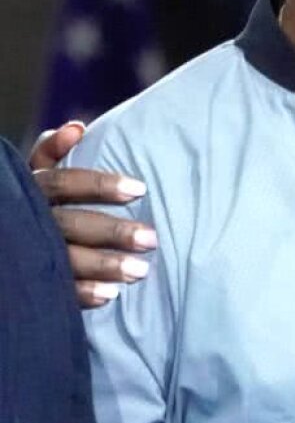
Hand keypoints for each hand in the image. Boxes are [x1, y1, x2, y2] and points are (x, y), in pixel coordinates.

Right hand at [29, 122, 156, 308]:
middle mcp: (24, 220)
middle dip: (111, 233)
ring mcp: (21, 252)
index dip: (99, 185)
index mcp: (30, 188)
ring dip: (103, 267)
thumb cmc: (29, 198)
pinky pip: (53, 290)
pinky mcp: (24, 279)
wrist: (3, 237)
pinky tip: (110, 295)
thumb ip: (52, 151)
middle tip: (152, 239)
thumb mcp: (33, 172)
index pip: (63, 183)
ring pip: (63, 260)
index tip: (140, 190)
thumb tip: (77, 127)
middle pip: (69, 225)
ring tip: (140, 271)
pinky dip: (81, 294)